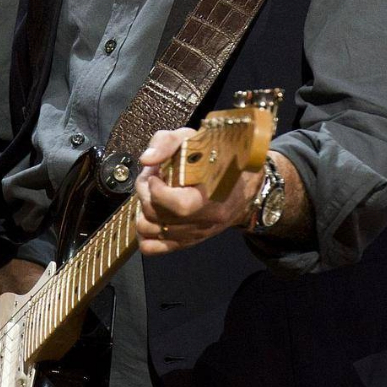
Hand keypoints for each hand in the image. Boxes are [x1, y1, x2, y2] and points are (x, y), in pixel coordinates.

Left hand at [134, 128, 260, 254]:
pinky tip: (151, 212)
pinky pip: (153, 248)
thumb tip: (146, 160)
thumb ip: (167, 143)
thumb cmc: (218, 157)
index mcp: (212, 196)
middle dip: (145, 192)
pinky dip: (144, 232)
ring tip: (152, 192)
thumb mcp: (194, 138)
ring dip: (143, 209)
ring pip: (149, 231)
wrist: (243, 184)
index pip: (178, 205)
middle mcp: (205, 221)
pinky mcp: (187, 242)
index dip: (157, 188)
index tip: (157, 172)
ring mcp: (194, 234)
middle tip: (151, 176)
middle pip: (156, 216)